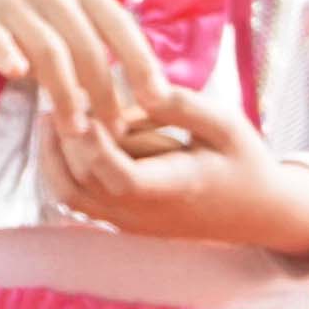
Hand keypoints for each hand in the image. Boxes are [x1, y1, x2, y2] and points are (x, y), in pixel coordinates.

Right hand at [0, 0, 171, 136]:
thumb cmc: (21, 32)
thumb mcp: (66, 31)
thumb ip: (103, 52)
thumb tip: (152, 93)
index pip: (123, 29)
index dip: (143, 66)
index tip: (159, 103)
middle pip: (89, 45)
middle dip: (106, 92)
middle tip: (114, 131)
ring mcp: (13, 2)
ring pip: (50, 51)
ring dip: (65, 93)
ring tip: (76, 130)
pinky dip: (9, 55)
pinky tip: (18, 75)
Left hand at [47, 81, 308, 259]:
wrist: (256, 213)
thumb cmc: (244, 162)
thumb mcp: (226, 125)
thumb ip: (182, 106)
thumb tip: (140, 85)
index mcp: (176, 189)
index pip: (123, 178)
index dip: (96, 147)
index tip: (79, 110)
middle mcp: (144, 214)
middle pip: (83, 185)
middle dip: (65, 140)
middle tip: (54, 95)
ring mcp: (128, 222)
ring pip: (70, 195)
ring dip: (54, 156)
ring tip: (51, 114)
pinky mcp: (120, 220)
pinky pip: (77, 198)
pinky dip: (63, 167)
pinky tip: (66, 134)